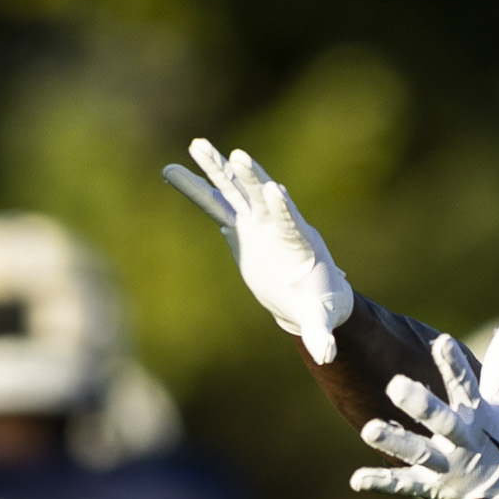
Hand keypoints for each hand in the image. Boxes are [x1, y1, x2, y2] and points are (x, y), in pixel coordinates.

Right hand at [182, 139, 353, 363]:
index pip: (289, 220)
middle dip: (250, 176)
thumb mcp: (321, 318)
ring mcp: (256, 221)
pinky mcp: (239, 226)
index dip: (282, 208)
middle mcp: (276, 223)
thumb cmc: (319, 303)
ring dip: (216, 168)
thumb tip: (325, 355)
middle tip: (237, 156)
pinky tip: (172, 170)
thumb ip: (321, 333)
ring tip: (196, 143)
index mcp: (298, 241)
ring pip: (235, 189)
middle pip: (261, 194)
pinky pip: (214, 204)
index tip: (275, 189)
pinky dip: (196, 188)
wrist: (307, 292)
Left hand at [349, 322, 498, 498]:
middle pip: (442, 420)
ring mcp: (447, 466)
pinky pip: (404, 485)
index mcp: (478, 415)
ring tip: (369, 430)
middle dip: (421, 404)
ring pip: (419, 452)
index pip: (466, 385)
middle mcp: (463, 440)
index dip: (454, 364)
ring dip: (395, 442)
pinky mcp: (432, 488)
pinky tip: (356, 480)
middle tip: (395, 384)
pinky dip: (381, 483)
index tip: (442, 341)